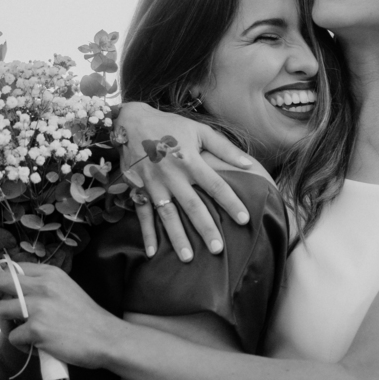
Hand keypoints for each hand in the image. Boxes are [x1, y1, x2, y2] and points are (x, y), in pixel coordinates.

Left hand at [0, 263, 123, 369]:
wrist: (105, 338)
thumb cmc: (86, 317)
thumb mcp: (65, 288)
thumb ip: (43, 285)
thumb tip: (15, 289)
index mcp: (49, 273)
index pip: (12, 268)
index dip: (1, 280)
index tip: (0, 292)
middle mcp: (42, 286)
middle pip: (0, 282)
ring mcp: (38, 307)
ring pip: (1, 310)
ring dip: (4, 324)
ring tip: (18, 332)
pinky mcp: (36, 329)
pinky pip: (12, 336)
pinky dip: (19, 344)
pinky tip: (34, 346)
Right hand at [117, 102, 253, 260]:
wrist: (129, 121)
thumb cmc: (169, 126)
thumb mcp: (199, 130)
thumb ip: (225, 148)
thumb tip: (249, 163)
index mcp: (190, 160)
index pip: (216, 185)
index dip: (231, 202)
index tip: (245, 220)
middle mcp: (172, 175)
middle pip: (192, 205)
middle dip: (205, 228)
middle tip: (217, 250)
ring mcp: (153, 184)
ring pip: (168, 214)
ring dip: (177, 236)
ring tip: (188, 258)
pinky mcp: (138, 188)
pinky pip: (142, 214)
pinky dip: (146, 233)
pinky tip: (152, 253)